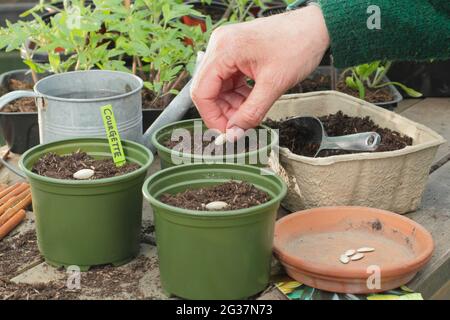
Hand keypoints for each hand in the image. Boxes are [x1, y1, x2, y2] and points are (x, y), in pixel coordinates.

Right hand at [190, 5, 329, 134]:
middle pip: (207, 89)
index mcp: (224, 50)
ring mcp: (227, 48)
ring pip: (218, 87)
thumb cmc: (298, 45)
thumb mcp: (274, 85)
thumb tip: (235, 133)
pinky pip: (228, 79)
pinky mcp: (235, 52)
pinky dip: (237, 95)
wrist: (316, 27)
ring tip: (248, 114)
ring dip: (231, 105)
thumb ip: (251, 113)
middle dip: (222, 111)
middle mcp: (220, 46)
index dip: (211, 117)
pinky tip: (250, 102)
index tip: (226, 133)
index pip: (202, 91)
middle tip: (239, 127)